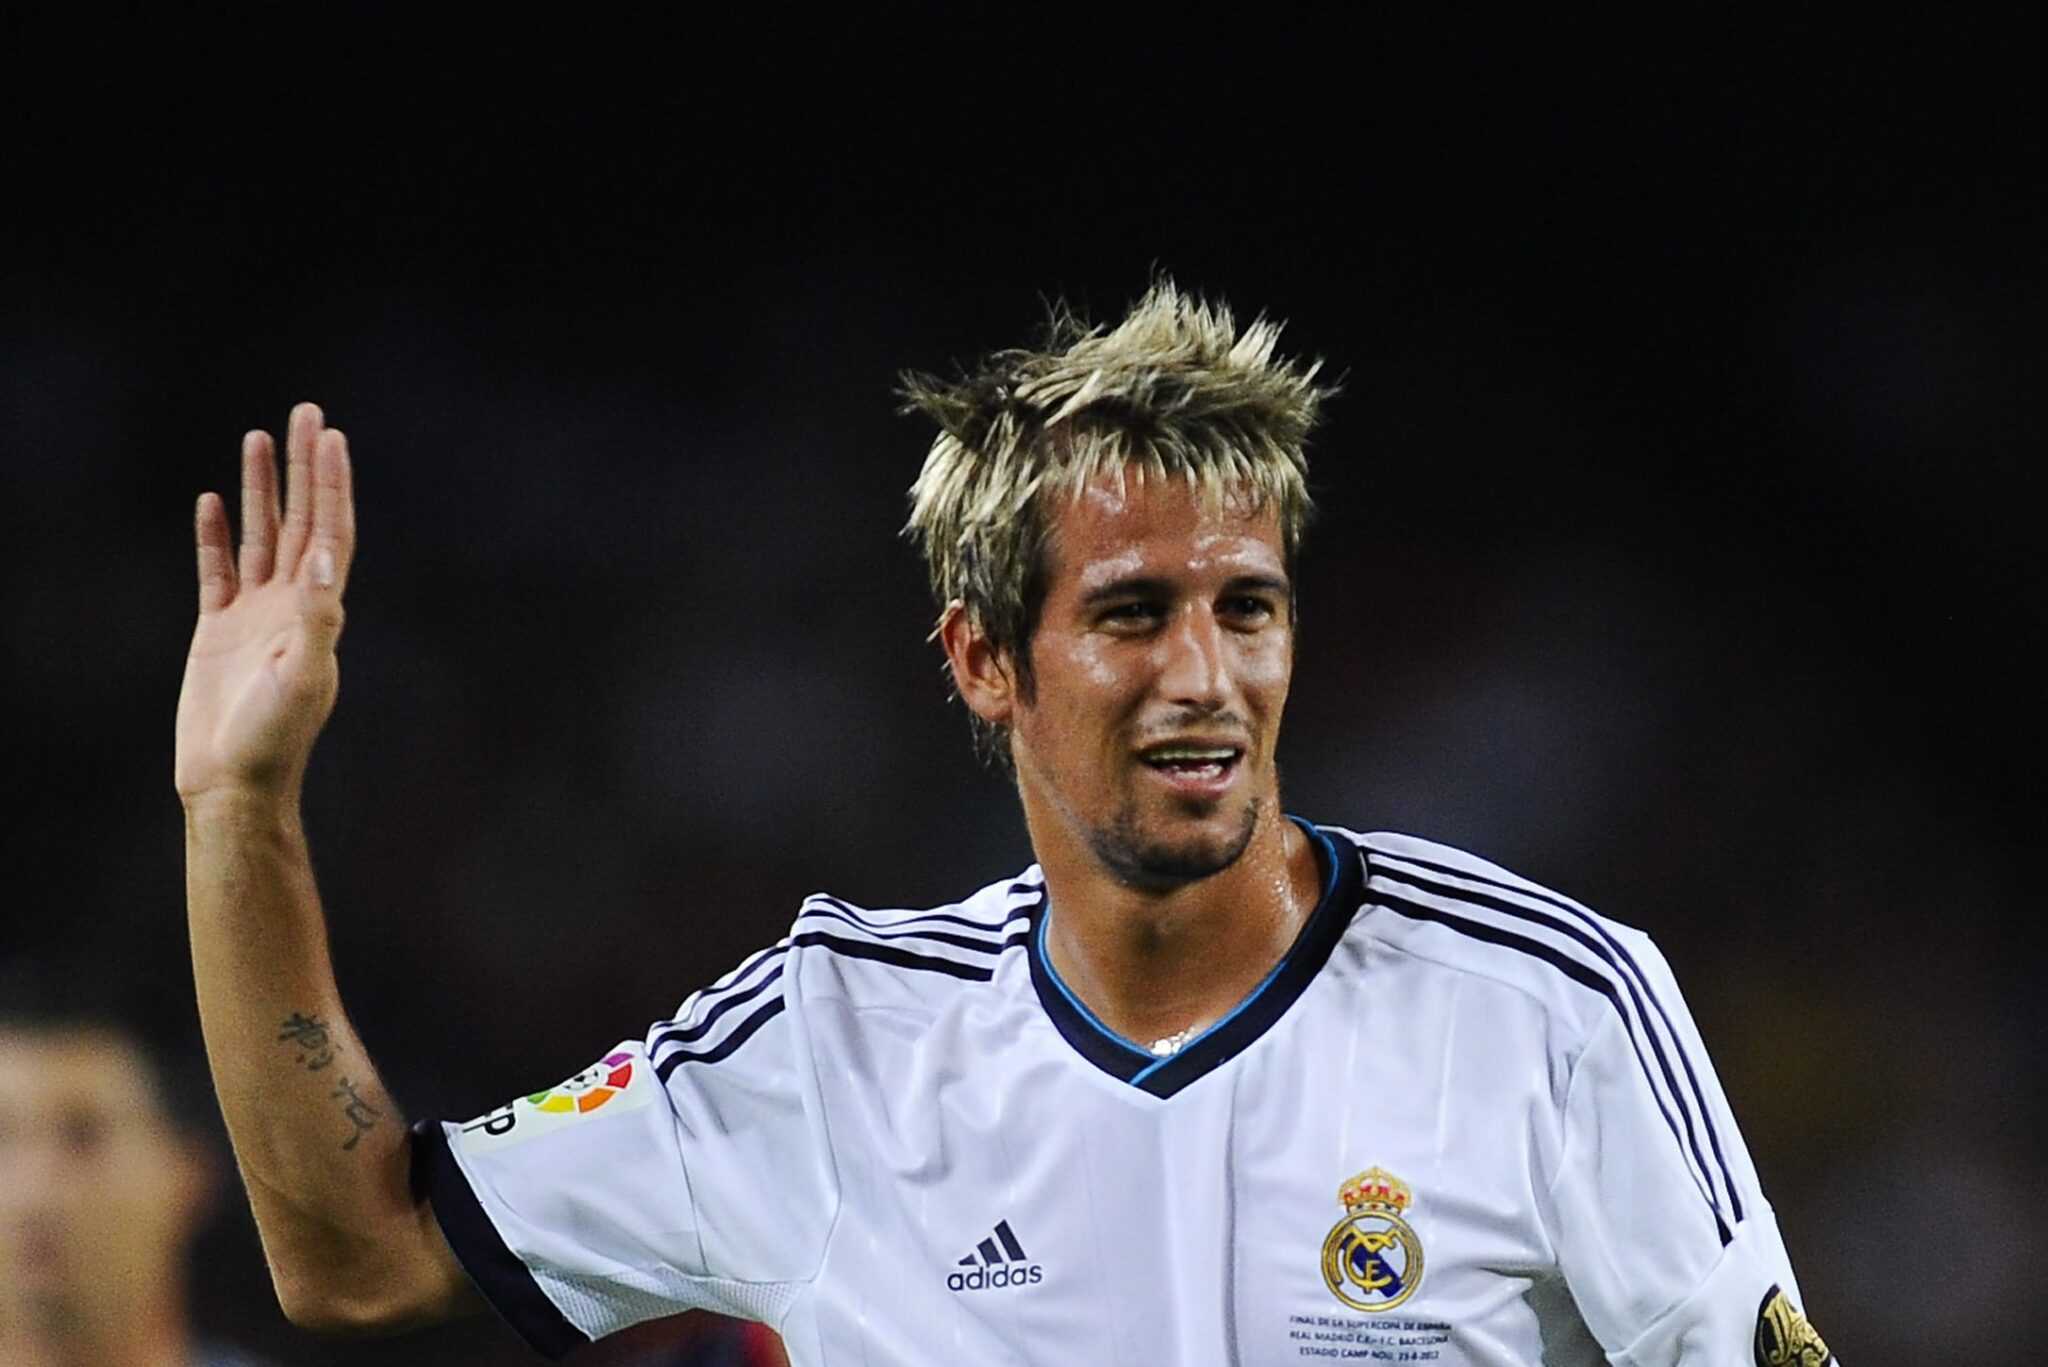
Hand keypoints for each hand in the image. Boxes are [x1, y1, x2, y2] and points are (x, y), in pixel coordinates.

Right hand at [175, 403, 355, 805]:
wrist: (232, 781)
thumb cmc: (274, 737)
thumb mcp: (304, 675)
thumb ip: (318, 617)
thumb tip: (326, 559)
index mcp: (320, 611)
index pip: (331, 531)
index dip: (333, 484)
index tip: (333, 437)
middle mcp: (293, 604)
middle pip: (301, 519)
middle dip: (304, 468)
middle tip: (306, 411)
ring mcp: (254, 614)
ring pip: (260, 536)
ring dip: (261, 489)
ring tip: (258, 437)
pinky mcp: (216, 630)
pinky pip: (217, 569)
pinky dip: (216, 534)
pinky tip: (215, 499)